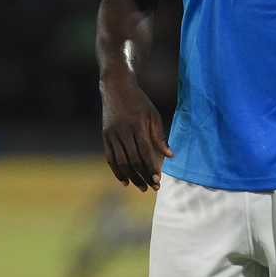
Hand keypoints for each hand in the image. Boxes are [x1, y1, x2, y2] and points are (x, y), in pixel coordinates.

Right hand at [101, 77, 173, 191]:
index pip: (145, 152)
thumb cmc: (139, 102)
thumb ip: (160, 136)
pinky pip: (110, 159)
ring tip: (141, 187)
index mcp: (137, 125)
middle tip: (153, 187)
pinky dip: (117, 172)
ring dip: (131, 177)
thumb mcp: (153, 114)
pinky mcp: (105, 137)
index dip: (152, 167)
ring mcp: (112, 135)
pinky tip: (125, 182)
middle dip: (144, 176)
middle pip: (133, 160)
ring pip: (121, 162)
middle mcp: (123, 132)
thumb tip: (170, 156)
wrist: (116, 88)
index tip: (158, 180)